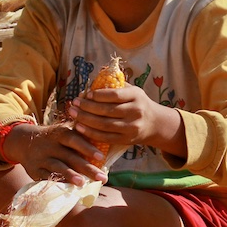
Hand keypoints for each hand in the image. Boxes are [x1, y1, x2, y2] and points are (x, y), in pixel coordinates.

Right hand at [1, 122, 107, 184]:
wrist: (23, 141)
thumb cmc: (54, 138)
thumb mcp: (64, 130)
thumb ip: (81, 133)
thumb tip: (106, 138)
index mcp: (60, 133)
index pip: (74, 139)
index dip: (87, 148)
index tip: (101, 157)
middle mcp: (50, 145)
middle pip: (70, 157)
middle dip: (87, 168)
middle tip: (103, 178)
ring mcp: (41, 158)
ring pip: (57, 167)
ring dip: (70, 176)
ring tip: (83, 183)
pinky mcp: (34, 170)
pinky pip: (45, 178)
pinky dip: (56, 183)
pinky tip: (67, 190)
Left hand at [69, 83, 184, 157]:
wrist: (154, 123)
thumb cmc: (137, 103)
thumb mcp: (132, 91)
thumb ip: (114, 87)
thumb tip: (89, 87)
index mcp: (137, 96)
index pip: (115, 95)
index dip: (98, 95)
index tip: (86, 94)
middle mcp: (136, 112)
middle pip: (107, 110)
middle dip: (87, 107)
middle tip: (74, 103)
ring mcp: (131, 127)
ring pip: (104, 124)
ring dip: (85, 119)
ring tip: (72, 114)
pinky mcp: (126, 140)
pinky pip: (105, 137)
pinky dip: (90, 133)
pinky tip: (79, 127)